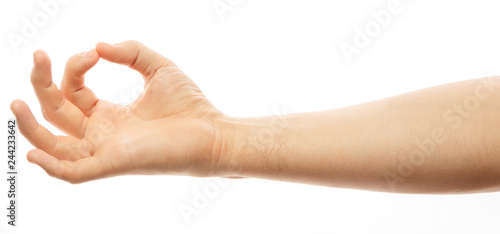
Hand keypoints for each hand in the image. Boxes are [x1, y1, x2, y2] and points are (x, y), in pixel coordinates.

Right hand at [11, 41, 228, 182]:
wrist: (214, 131)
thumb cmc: (189, 104)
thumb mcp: (157, 67)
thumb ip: (130, 51)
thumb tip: (97, 45)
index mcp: (108, 114)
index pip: (73, 91)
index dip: (75, 66)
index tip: (96, 52)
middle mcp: (102, 134)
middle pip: (55, 113)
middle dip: (41, 84)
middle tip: (38, 54)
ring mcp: (106, 150)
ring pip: (55, 145)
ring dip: (31, 127)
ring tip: (14, 102)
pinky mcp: (116, 164)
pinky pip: (75, 173)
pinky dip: (53, 167)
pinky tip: (34, 154)